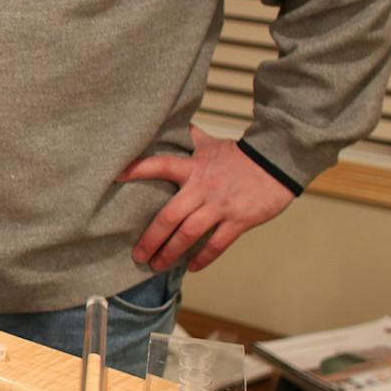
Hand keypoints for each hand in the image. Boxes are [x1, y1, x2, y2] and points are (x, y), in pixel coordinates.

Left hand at [117, 125, 293, 273]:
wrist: (277, 160)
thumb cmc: (239, 155)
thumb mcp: (211, 144)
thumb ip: (188, 139)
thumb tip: (170, 122)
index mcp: (194, 167)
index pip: (160, 165)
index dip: (137, 169)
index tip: (114, 176)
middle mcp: (203, 187)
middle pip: (170, 215)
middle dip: (151, 238)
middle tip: (137, 255)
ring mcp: (221, 206)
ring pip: (189, 234)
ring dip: (171, 253)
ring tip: (157, 265)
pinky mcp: (239, 220)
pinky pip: (217, 244)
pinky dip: (203, 258)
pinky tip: (192, 267)